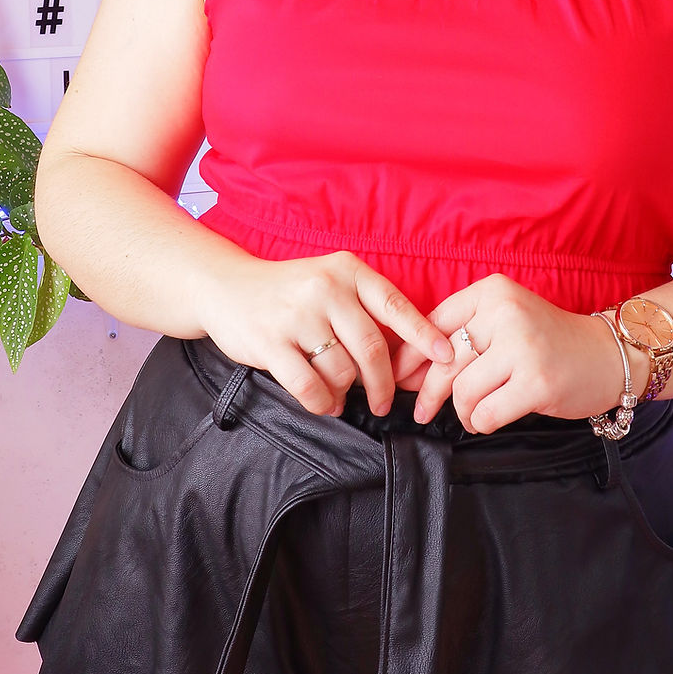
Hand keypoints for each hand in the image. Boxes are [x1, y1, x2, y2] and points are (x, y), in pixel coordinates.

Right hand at [200, 250, 453, 418]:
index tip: (446, 357)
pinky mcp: (270, 342)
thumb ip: (364, 307)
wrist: (226, 288)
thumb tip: (409, 350)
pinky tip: (323, 403)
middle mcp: (325, 288)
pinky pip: (309, 386)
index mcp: (347, 270)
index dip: (424, 334)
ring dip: (346, 394)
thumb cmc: (289, 291)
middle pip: (372, 348)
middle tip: (384, 403)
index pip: (395, 305)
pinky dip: (322, 402)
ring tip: (340, 398)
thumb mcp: (330, 281)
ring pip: (341, 370)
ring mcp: (296, 315)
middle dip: (383, 383)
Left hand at [390, 276, 633, 433]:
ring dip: (462, 411)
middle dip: (426, 391)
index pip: (434, 323)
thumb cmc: (548, 341)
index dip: (411, 354)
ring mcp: (523, 347)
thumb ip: (463, 335)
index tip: (398, 375)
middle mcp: (506, 312)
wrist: (607, 355)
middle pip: (444, 359)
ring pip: (462, 390)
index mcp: (493, 291)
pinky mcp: (537, 382)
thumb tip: (409, 369)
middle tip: (419, 409)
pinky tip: (486, 420)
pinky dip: (480, 423)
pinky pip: (486, 412)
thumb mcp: (505, 320)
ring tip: (470, 415)